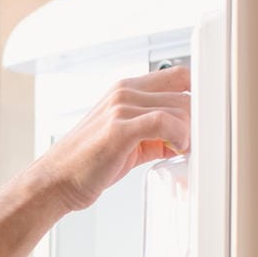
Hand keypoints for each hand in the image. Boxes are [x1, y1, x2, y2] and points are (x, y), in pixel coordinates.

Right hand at [33, 65, 191, 212]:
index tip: (202, 119)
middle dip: (196, 119)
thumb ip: (153, 133)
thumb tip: (183, 139)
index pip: (177, 75)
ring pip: (179, 107)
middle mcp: (123, 92)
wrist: (55, 181)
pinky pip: (166, 122)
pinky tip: (176, 149)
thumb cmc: (85, 164)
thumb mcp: (124, 140)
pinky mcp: (120, 129)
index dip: (197, 95)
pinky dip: (179, 137)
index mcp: (124, 89)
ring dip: (189, 132)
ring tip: (182, 150)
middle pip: (184, 92)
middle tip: (194, 141)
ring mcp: (121, 108)